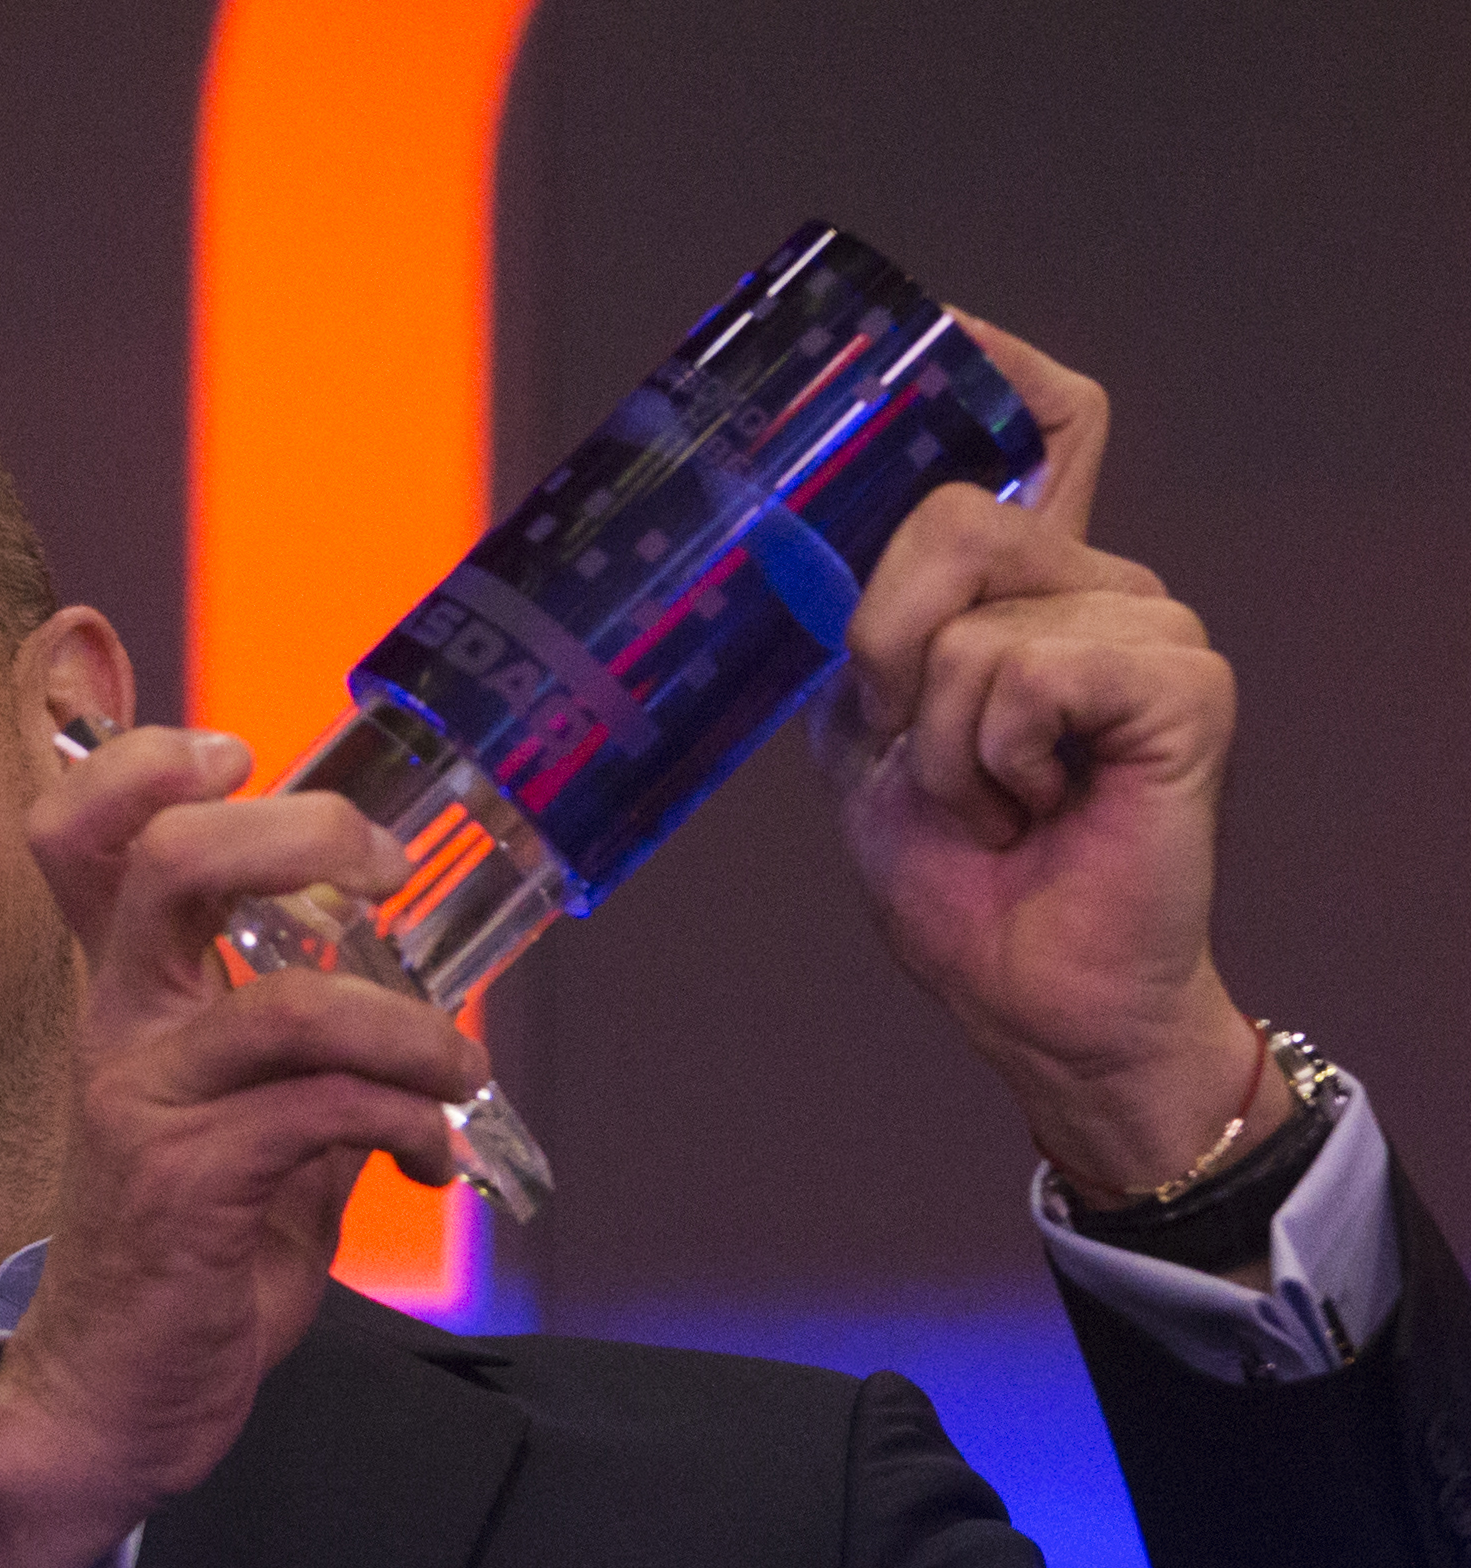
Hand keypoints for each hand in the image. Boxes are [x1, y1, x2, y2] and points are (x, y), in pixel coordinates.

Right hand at [0, 726, 485, 1566]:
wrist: (124, 1386)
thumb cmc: (198, 1236)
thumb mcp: (255, 1108)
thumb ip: (316, 1037)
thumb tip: (428, 986)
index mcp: (132, 985)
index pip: (81, 832)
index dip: (143, 763)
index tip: (236, 753)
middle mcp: (120, 1021)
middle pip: (170, 860)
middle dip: (300, 833)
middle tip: (381, 871)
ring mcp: (143, 1097)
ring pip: (286, 1005)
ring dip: (410, 1030)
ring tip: (456, 1072)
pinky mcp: (183, 1181)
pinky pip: (323, 1111)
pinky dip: (409, 1122)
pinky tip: (429, 1157)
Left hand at [813, 316, 1285, 1203]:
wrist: (1026, 993)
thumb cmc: (958, 875)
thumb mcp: (867, 729)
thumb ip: (861, 628)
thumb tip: (796, 527)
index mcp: (1026, 586)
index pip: (1050, 426)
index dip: (997, 365)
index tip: (938, 328)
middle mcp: (1098, 583)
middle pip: (957, 512)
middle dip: (886, 642)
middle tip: (920, 750)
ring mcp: (1148, 623)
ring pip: (977, 607)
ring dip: (941, 733)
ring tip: (990, 799)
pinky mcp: (1182, 683)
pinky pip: (1029, 666)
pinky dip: (994, 753)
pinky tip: (1036, 802)